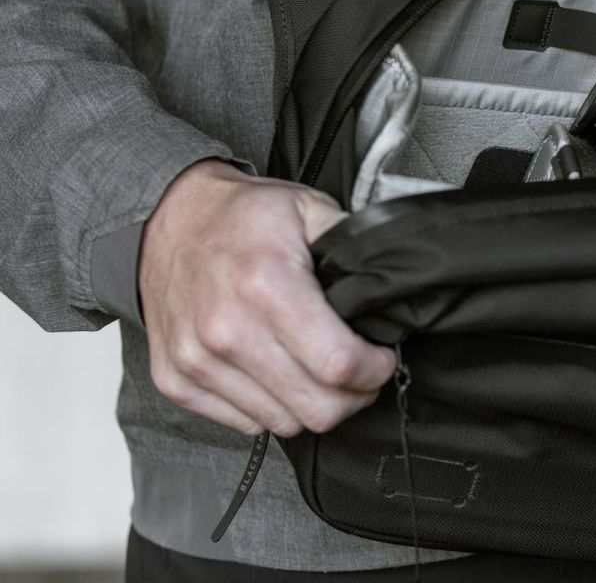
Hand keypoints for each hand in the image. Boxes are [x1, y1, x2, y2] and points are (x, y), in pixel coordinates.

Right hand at [138, 158, 395, 438]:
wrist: (170, 219)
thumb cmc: (244, 216)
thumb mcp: (309, 207)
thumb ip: (352, 243)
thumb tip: (390, 281)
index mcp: (266, 286)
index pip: (337, 364)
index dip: (374, 370)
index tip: (381, 357)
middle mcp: (226, 332)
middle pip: (314, 408)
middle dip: (353, 396)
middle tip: (361, 373)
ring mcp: (197, 362)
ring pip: (282, 424)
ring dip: (311, 403)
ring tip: (320, 371)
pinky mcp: (176, 381)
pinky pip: (243, 423)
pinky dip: (270, 406)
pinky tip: (280, 372)